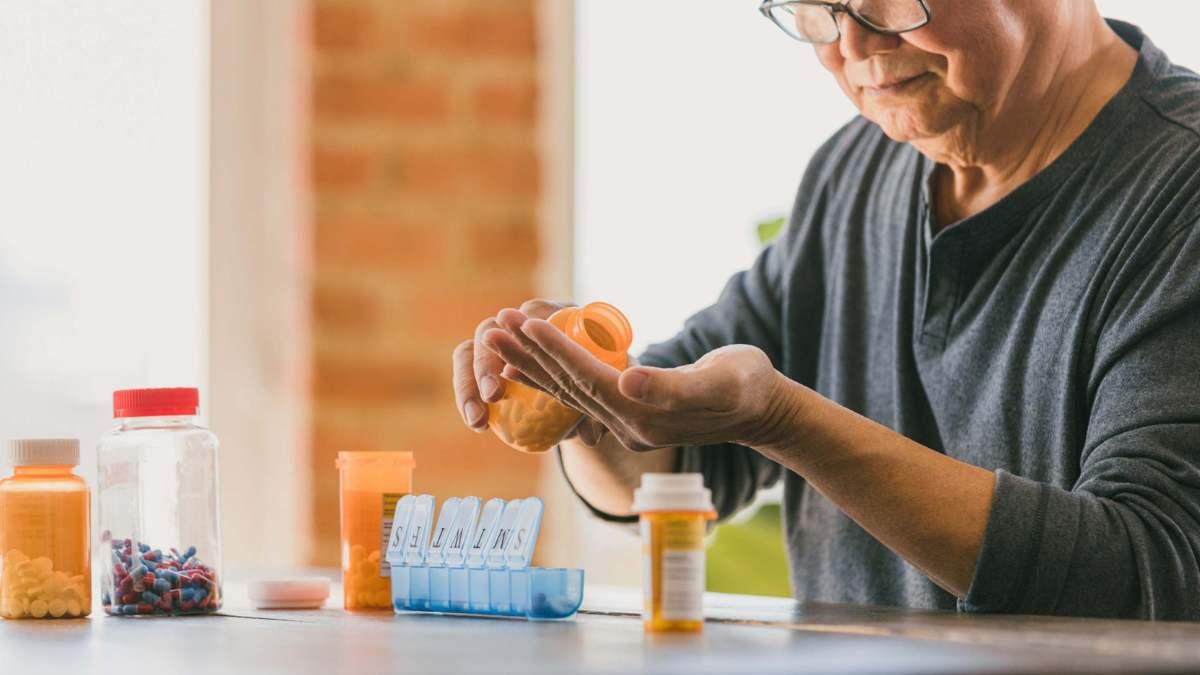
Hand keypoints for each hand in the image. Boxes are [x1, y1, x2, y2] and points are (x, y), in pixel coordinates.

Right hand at [451, 299, 610, 444]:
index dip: (524, 333)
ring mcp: (502, 341)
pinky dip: (468, 395)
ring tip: (477, 420)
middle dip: (486, 362)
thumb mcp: (612, 389)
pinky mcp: (488, 364)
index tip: (519, 362)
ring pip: (470, 352)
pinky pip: (468, 374)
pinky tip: (477, 422)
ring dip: (469, 384)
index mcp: (559, 313)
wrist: (596, 386)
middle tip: (493, 395)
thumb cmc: (607, 377)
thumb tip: (591, 435)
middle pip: (491, 328)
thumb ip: (608, 406)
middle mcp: (523, 321)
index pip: (534, 312)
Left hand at [483, 311, 787, 451]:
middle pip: (567, 387)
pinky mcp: (626, 415)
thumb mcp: (721, 382)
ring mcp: (625, 424)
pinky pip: (578, 395)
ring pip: (567, 392)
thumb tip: (626, 378)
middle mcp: (626, 424)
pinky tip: (525, 361)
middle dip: (529, 355)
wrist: (762, 411)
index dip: (556, 351)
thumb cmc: (747, 386)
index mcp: (644, 415)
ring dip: (530, 364)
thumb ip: (673, 384)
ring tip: (497, 337)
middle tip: (493, 324)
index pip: (588, 379)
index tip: (524, 323)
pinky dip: (549, 376)